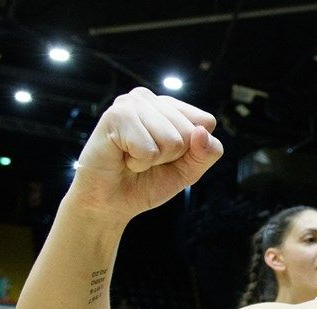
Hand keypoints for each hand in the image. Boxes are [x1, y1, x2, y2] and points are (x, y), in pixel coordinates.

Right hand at [70, 87, 223, 222]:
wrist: (109, 202)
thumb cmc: (146, 182)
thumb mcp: (188, 171)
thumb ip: (206, 153)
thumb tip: (202, 132)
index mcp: (169, 106)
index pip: (206, 122)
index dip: (193, 150)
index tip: (168, 157)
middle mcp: (150, 99)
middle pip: (191, 133)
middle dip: (172, 157)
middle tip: (147, 159)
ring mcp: (131, 104)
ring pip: (173, 141)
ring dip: (154, 160)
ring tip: (133, 157)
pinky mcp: (115, 116)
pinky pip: (149, 149)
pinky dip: (138, 163)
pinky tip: (123, 158)